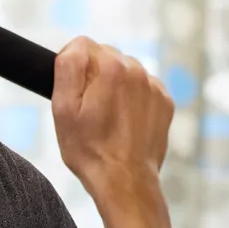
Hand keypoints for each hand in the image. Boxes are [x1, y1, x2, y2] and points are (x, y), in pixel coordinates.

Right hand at [52, 36, 173, 196]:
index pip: (82, 45)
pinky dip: (132, 99)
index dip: (71, 67)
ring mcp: (154, 87)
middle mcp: (137, 70)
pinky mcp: (164, 102)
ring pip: (124, 72)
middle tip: (88, 110)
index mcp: (111, 67)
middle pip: (105, 57)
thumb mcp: (64, 109)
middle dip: (94, 77)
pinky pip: (142, 88)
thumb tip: (75, 46)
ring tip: (107, 118)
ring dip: (114, 87)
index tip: (73, 93)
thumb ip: (68, 67)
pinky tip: (124, 122)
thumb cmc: (90, 150)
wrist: (125, 181)